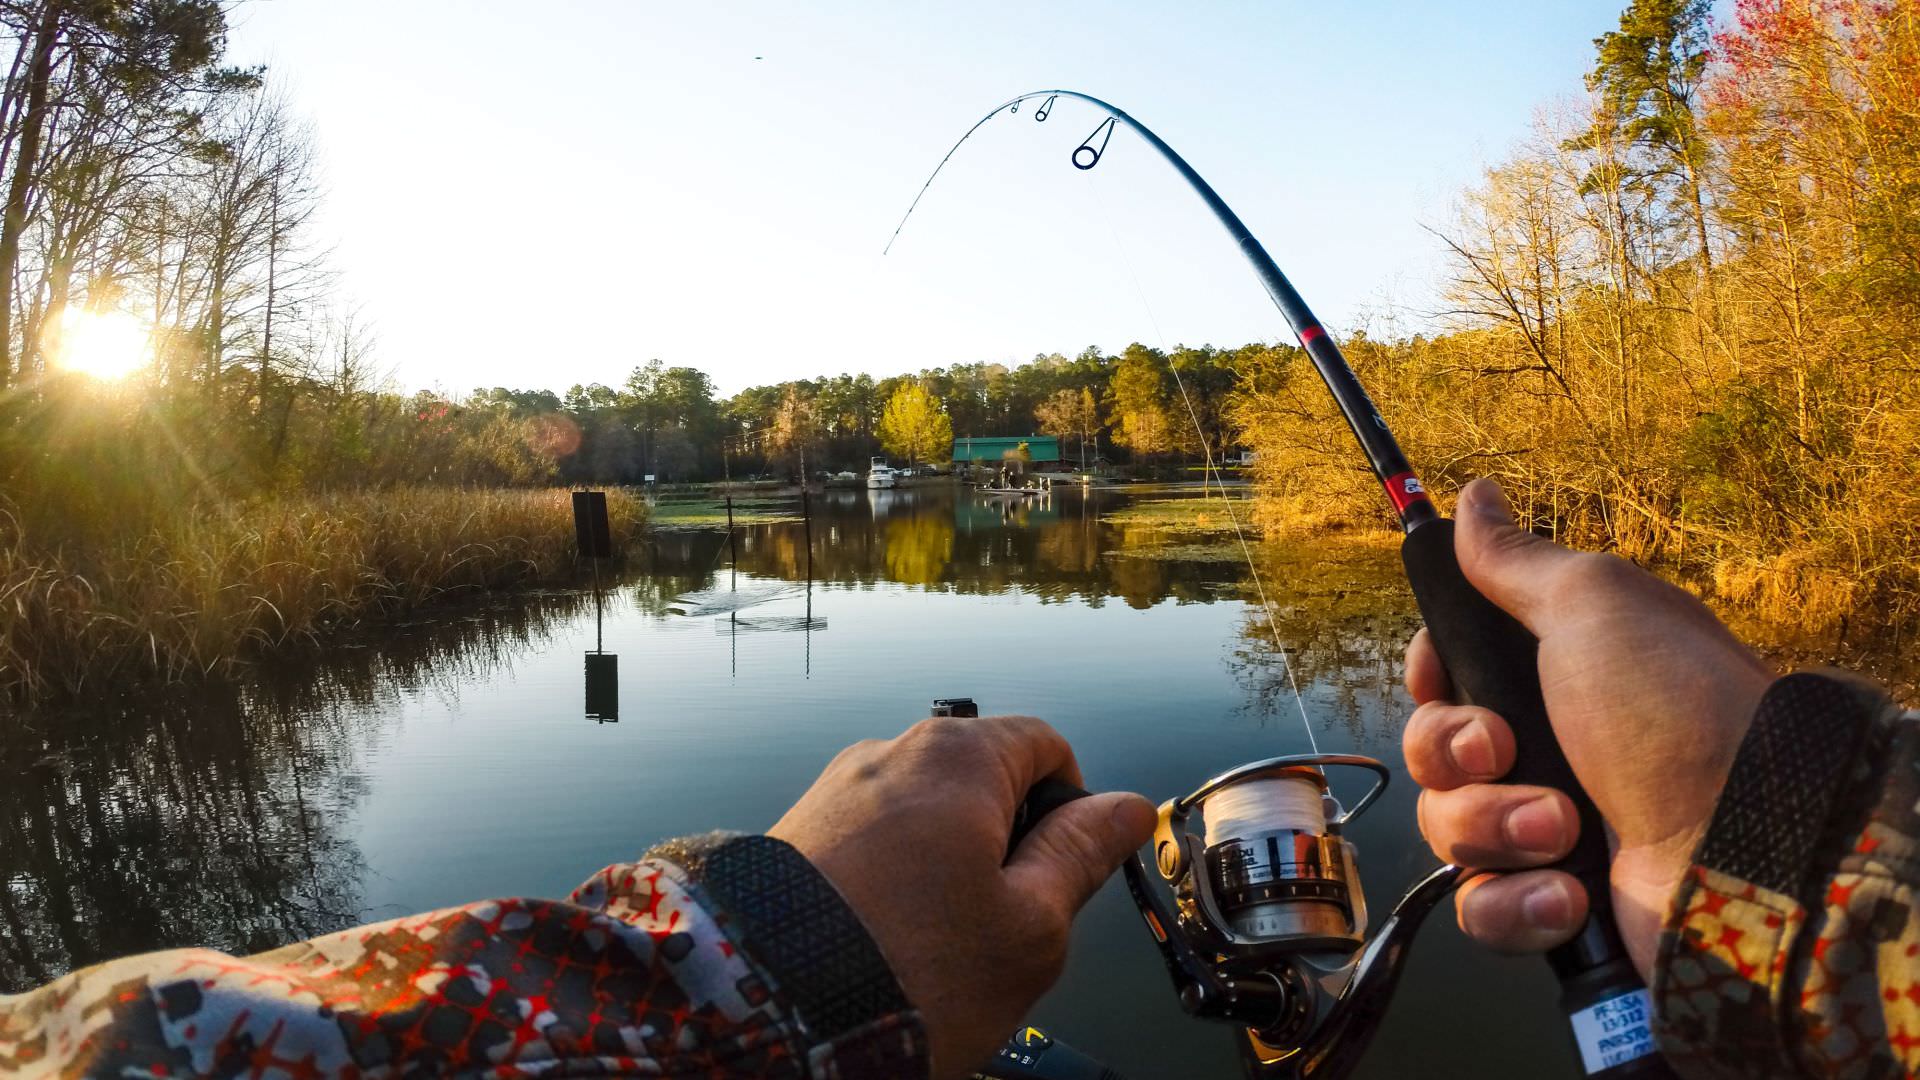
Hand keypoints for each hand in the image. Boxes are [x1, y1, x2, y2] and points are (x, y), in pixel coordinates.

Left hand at [769, 715, 1155, 1077]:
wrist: (767, 1014)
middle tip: (1004, 924)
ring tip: (937, 946)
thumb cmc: (915, 973)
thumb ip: (1082, 854)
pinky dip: (895, 881)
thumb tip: (1128, 807)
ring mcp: (835, 790)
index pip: (1045, 744)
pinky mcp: (795, 832)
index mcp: (958, 756)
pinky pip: (872, 840)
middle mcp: (890, 752)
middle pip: (982, 778)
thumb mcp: (1030, 925)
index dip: (1073, 804)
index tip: (1067, 870)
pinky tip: (887, 941)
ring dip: (949, 866)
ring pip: (926, 814)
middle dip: (1006, 842)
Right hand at [1403, 479, 1773, 977]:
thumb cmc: (1675, 711)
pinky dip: (1515, 903)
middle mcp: (1548, 749)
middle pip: (1432, 749)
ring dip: (1493, 828)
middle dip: (1455, 753)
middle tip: (1505, 751)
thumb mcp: (1594, 606)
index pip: (1444, 674)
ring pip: (1447, 829)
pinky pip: (1481, 907)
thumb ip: (1517, 560)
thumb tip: (1474, 494)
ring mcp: (1548, 831)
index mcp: (1554, 676)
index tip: (1441, 677)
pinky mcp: (1554, 904)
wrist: (1748, 847)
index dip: (1429, 677)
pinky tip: (1567, 893)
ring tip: (1564, 829)